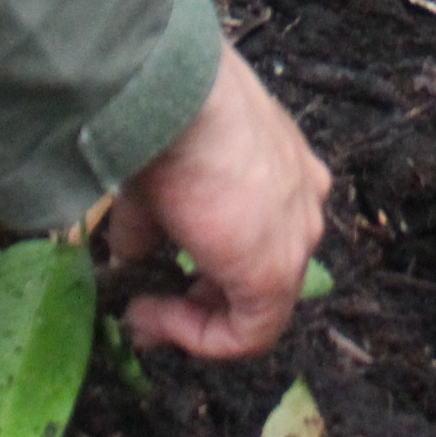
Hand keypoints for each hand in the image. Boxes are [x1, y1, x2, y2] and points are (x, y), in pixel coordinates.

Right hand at [99, 46, 331, 358]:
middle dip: (197, 300)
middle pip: (256, 273)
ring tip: (143, 309)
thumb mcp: (158, 182)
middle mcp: (305, 203)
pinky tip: (153, 314)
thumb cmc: (166, 120)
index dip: (202, 271)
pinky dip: (199, 336)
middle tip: (145, 306)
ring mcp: (298, 237)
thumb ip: (151, 231)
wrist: (172, 99)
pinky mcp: (276, 273)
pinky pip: (249, 332)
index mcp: (288, 171)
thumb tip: (130, 261)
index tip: (153, 279)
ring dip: (194, 317)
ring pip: (255, 305)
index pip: (253, 238)